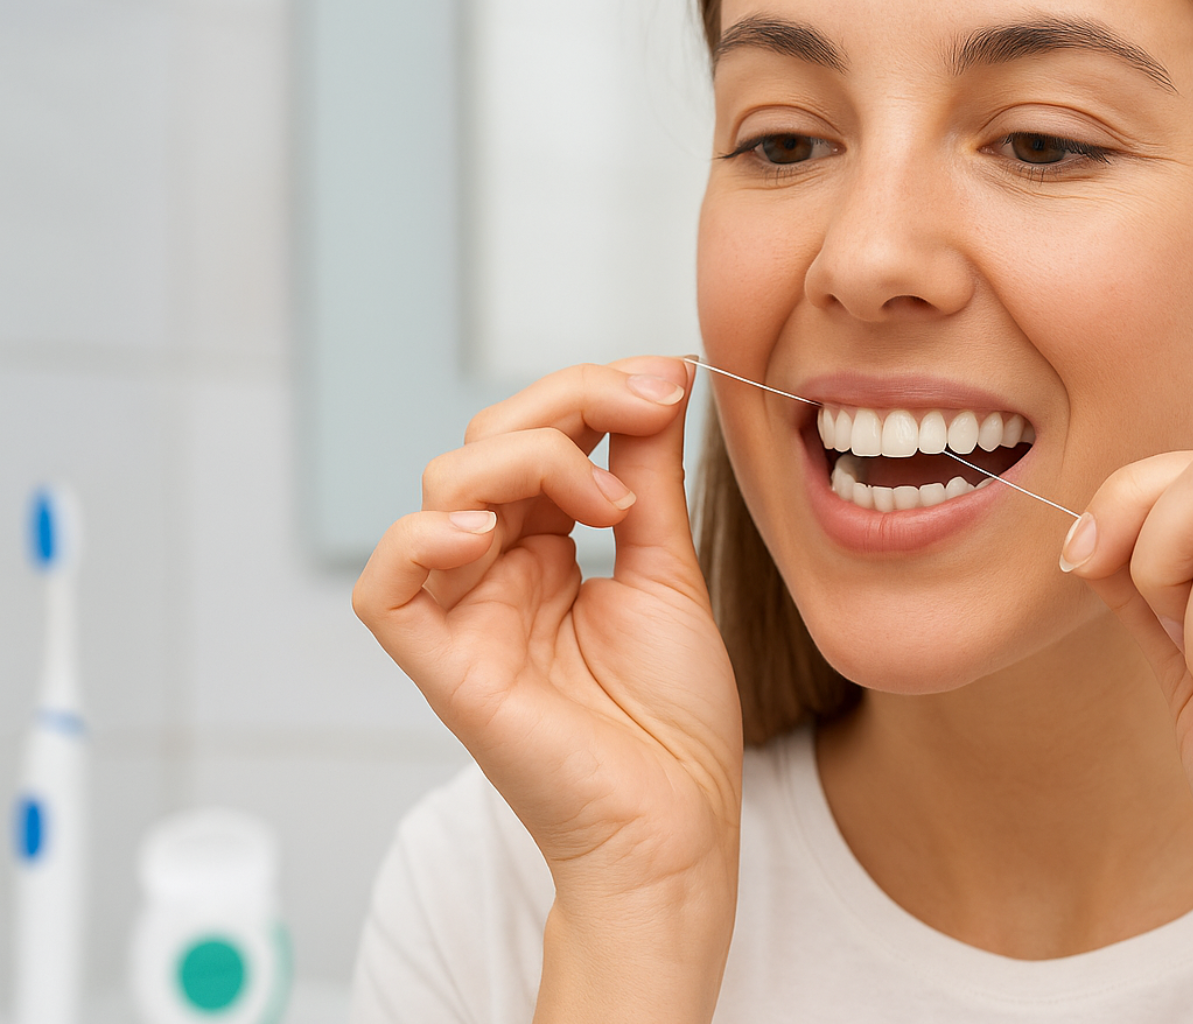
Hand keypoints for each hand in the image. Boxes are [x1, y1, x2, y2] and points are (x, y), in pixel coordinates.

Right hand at [352, 357, 740, 1018]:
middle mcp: (496, 572)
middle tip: (645, 405)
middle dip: (565, 404)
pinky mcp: (442, 665)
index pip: (536, 434)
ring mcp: (465, 614)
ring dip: (526, 459)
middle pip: (484, 443)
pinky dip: (422, 541)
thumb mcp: (669, 568)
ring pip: (443, 489)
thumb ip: (649, 475)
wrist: (677, 820)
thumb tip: (660, 374)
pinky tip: (487, 529)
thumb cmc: (675, 717)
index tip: (668, 377)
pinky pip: (388, 588)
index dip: (591, 390)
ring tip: (609, 502)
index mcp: (547, 548)